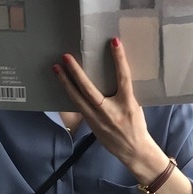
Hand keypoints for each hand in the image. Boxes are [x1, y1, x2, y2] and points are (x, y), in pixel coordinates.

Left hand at [52, 38, 165, 181]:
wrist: (134, 151)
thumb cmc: (136, 126)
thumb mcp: (135, 106)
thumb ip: (124, 92)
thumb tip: (114, 74)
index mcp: (127, 104)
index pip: (123, 77)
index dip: (119, 59)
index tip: (114, 42)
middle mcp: (111, 112)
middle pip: (89, 90)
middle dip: (77, 72)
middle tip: (66, 57)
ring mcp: (98, 120)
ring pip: (77, 99)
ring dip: (65, 83)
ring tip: (56, 68)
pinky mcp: (91, 125)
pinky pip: (78, 107)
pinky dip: (70, 94)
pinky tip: (63, 84)